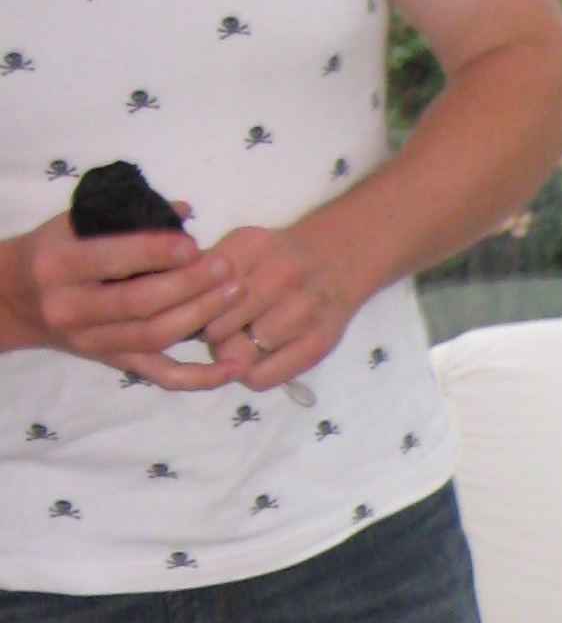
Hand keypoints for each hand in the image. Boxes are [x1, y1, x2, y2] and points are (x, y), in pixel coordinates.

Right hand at [0, 210, 254, 388]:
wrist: (14, 300)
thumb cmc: (51, 252)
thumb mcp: (71, 224)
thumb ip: (124, 217)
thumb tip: (184, 210)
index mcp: (57, 266)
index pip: (110, 260)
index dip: (154, 253)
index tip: (192, 244)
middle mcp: (72, 309)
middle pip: (139, 303)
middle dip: (188, 285)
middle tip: (226, 268)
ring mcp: (94, 342)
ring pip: (155, 336)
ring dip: (200, 316)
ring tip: (234, 293)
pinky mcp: (115, 363)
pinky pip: (163, 377)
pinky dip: (202, 377)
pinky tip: (237, 366)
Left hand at [193, 217, 364, 390]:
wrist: (338, 260)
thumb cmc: (276, 256)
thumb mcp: (240, 245)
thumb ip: (203, 267)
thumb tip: (162, 297)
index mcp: (252, 248)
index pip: (198, 290)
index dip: (182, 306)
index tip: (183, 312)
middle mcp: (280, 277)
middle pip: (215, 326)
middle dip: (204, 332)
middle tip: (209, 329)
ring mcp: (302, 313)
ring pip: (237, 354)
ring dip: (227, 354)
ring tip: (234, 341)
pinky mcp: (317, 344)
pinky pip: (262, 377)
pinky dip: (247, 374)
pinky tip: (251, 360)